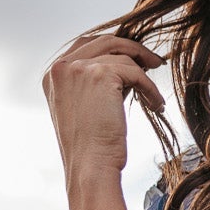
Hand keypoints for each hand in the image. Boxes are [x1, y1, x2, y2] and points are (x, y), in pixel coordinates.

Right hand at [42, 32, 165, 209]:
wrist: (90, 169)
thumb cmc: (90, 149)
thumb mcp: (84, 108)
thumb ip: (93, 83)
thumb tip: (125, 66)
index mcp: (52, 74)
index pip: (85, 45)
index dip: (112, 47)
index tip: (134, 57)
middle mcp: (61, 67)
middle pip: (104, 41)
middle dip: (132, 48)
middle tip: (153, 62)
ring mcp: (78, 68)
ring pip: (123, 56)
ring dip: (145, 74)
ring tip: (155, 97)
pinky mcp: (100, 74)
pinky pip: (135, 73)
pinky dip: (150, 89)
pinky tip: (157, 105)